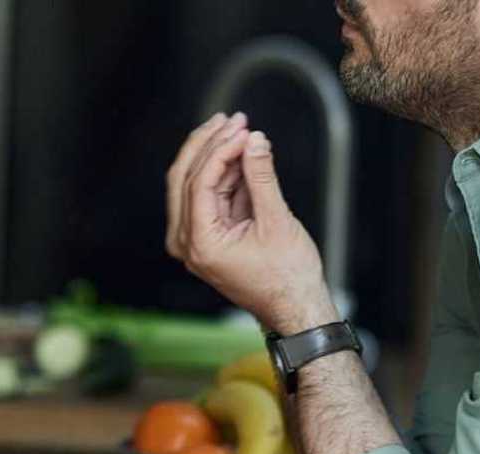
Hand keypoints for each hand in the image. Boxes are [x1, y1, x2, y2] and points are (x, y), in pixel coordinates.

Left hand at [167, 113, 338, 333]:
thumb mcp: (277, 221)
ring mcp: (194, 241)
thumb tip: (255, 140)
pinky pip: (208, 197)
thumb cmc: (287, 277)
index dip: (219, 150)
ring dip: (216, 156)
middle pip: (184, 179)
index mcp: (200, 244)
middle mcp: (188, 244)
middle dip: (208, 145)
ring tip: (241, 131)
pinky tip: (241, 156)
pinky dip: (223, 175)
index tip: (242, 129)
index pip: (198, 183)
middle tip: (232, 120)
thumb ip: (262, 177)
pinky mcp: (207, 237)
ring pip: (193, 185)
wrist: (295, 308)